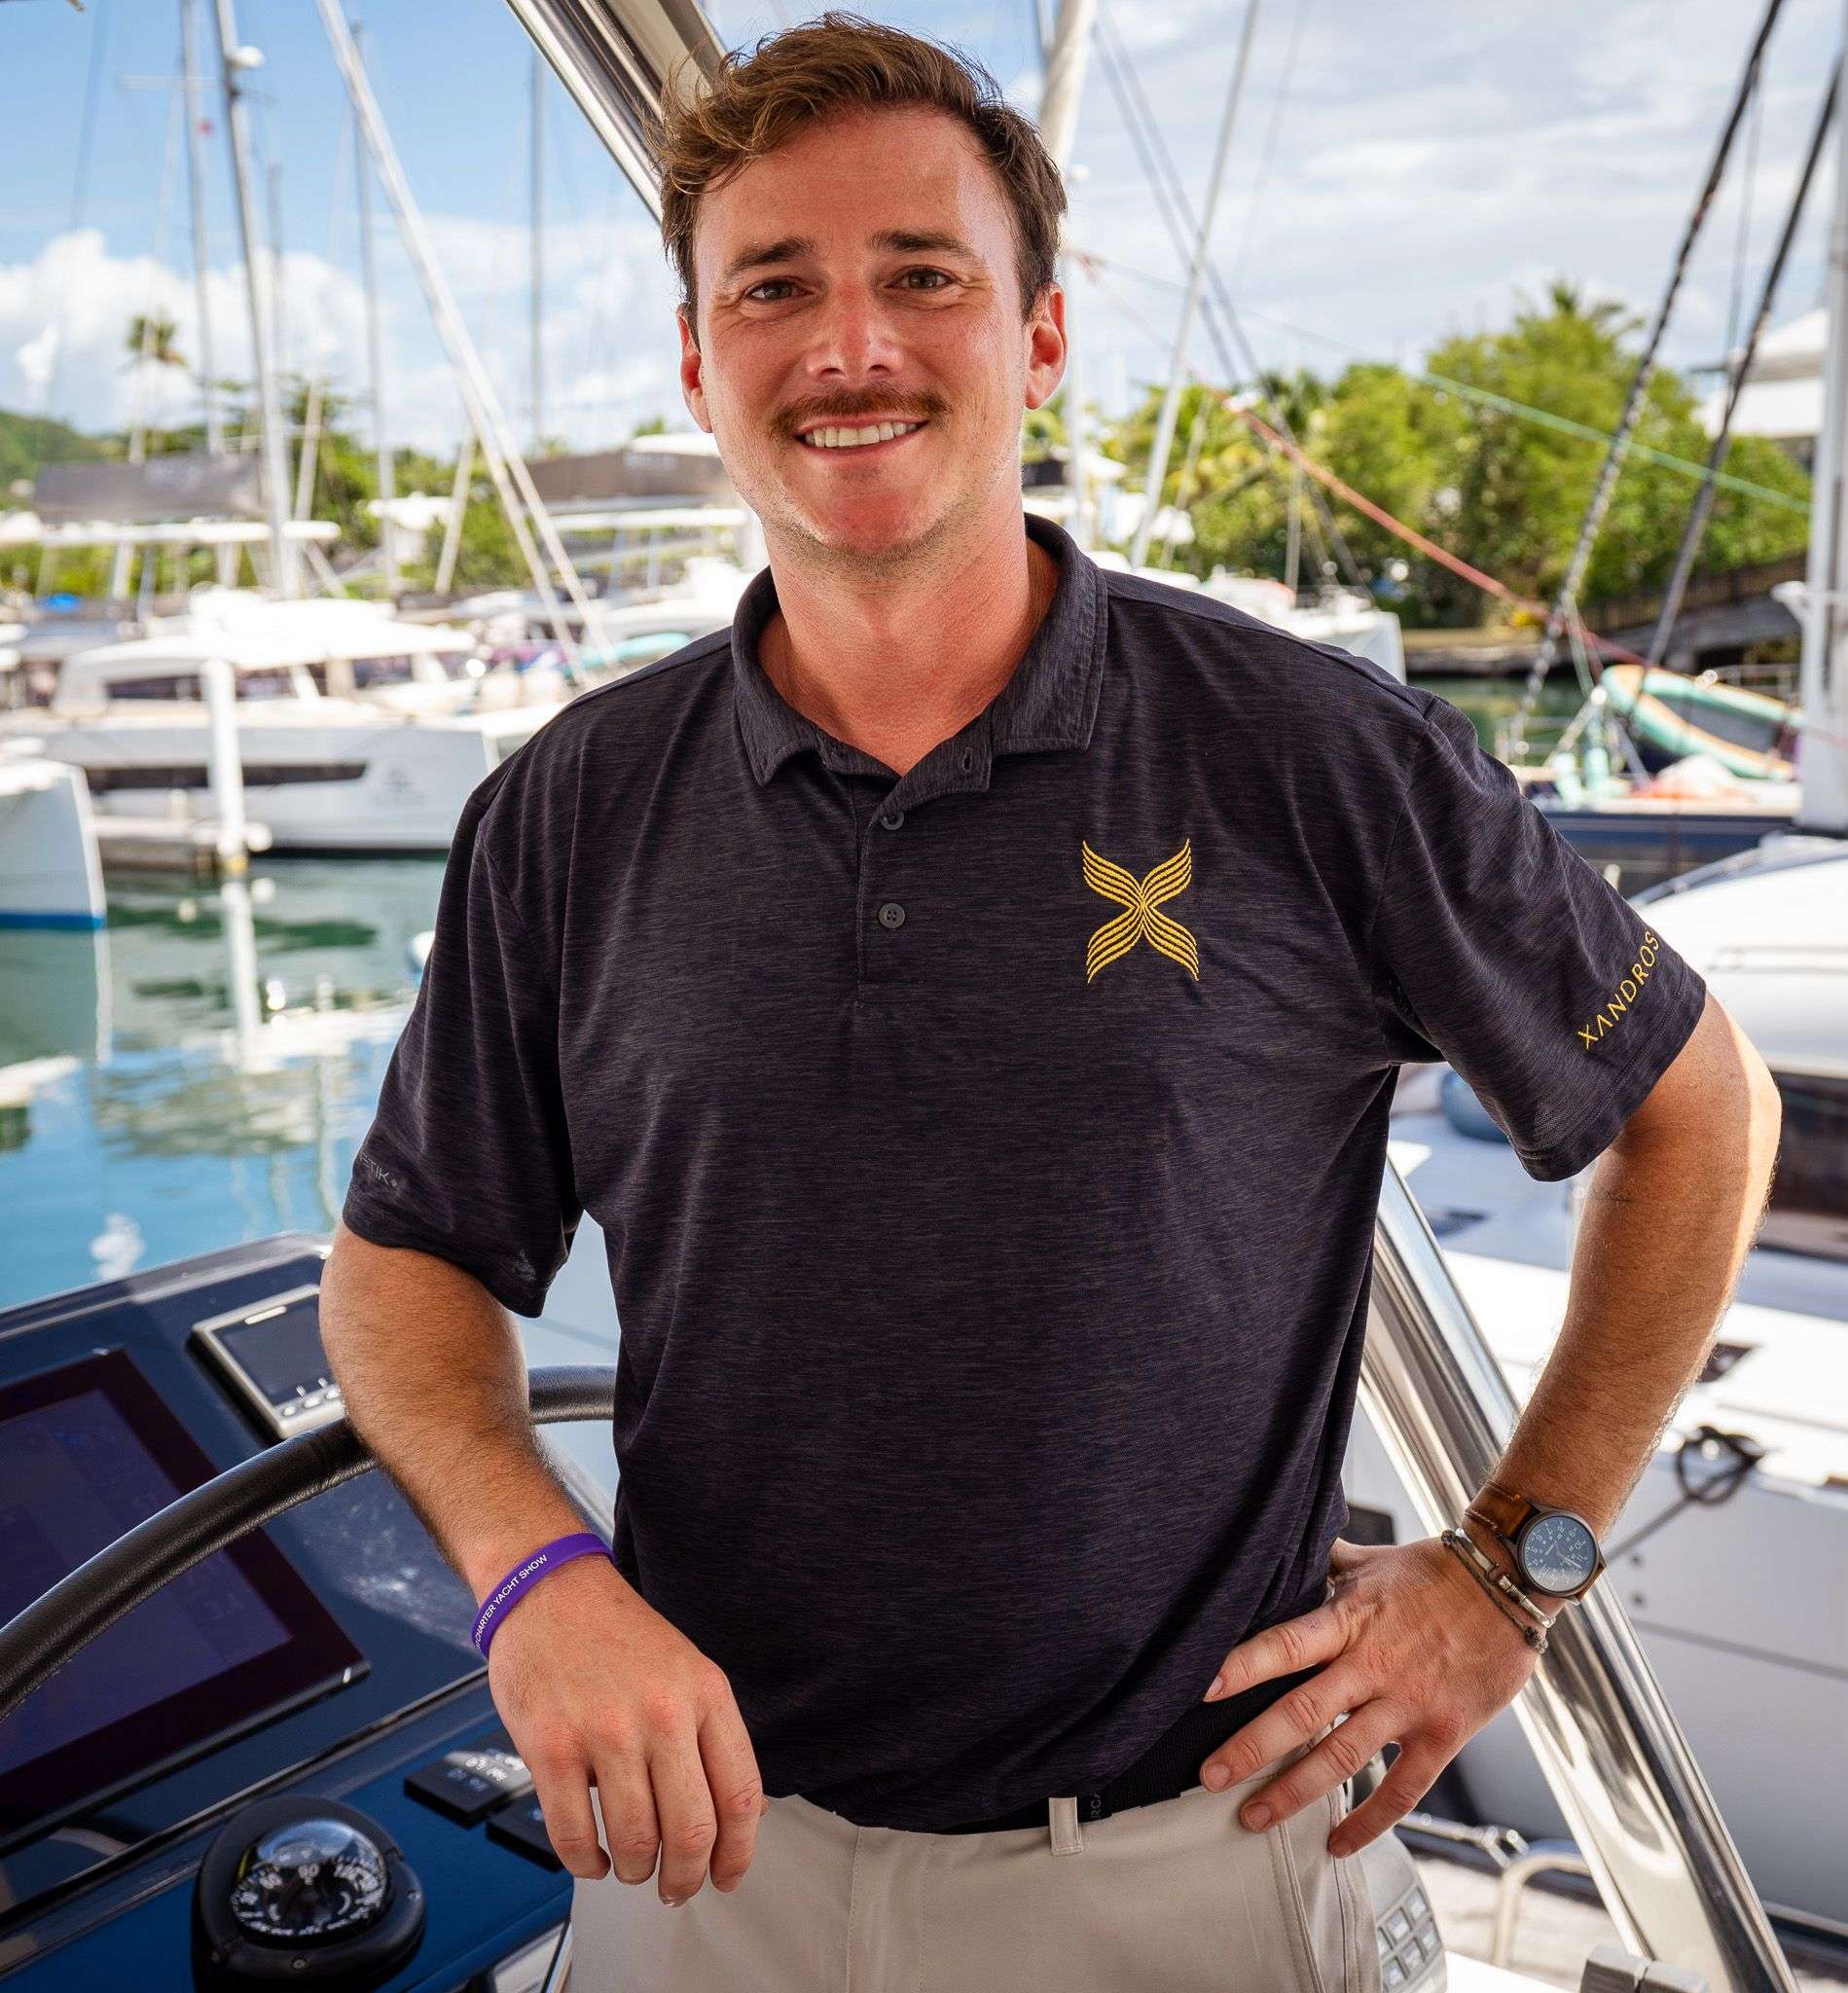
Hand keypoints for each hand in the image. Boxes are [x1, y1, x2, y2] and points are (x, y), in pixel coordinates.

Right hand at [485, 1554, 769, 1902]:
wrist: (550, 1590)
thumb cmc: (619, 1635)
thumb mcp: (688, 1670)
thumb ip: (713, 1737)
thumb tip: (743, 1813)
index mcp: (706, 1694)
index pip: (740, 1794)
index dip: (739, 1852)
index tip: (728, 1876)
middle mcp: (662, 1713)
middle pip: (692, 1830)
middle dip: (687, 1878)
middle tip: (676, 1888)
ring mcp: (605, 1731)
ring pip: (635, 1841)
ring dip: (635, 1871)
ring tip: (631, 1867)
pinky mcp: (552, 1747)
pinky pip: (574, 1835)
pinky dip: (586, 1864)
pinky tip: (592, 1859)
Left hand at [1195, 1533, 1540, 1856]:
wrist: (1508, 1584)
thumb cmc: (1432, 1571)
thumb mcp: (1370, 1559)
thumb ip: (1322, 1563)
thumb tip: (1275, 1545)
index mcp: (1350, 1620)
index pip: (1286, 1644)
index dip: (1244, 1666)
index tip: (1201, 1690)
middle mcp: (1373, 1665)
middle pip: (1303, 1712)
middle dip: (1252, 1748)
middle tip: (1209, 1777)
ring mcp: (1408, 1704)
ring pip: (1342, 1758)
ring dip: (1294, 1792)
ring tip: (1252, 1818)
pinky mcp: (1442, 1735)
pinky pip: (1402, 1790)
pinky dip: (1369, 1822)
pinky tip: (1336, 1843)